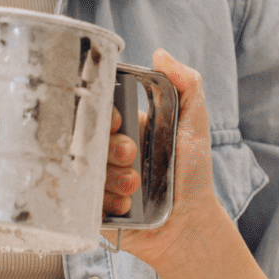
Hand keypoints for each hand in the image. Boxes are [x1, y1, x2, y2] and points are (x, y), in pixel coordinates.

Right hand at [105, 52, 222, 273]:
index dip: (105, 114)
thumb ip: (187, 85)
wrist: (190, 224)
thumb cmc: (193, 175)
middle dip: (110, 147)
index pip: (99, 110)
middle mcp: (108, 151)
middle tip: (131, 155)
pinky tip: (128, 206)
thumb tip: (161, 54)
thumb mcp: (195, 124)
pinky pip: (83, 199)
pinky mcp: (93, 207)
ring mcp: (98, 179)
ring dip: (112, 178)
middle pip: (86, 139)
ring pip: (84, 169)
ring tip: (137, 187)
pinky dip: (107, 202)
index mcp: (126, 127)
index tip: (120, 121)